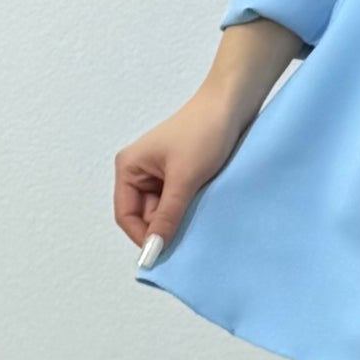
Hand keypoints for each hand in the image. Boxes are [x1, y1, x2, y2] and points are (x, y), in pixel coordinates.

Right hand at [116, 19, 306, 256]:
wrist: (233, 104)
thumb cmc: (204, 132)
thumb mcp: (184, 179)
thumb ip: (167, 216)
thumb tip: (153, 250)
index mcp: (129, 168)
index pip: (126, 216)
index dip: (143, 237)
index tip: (164, 254)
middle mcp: (140, 171)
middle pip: (146, 216)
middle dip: (164, 228)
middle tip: (188, 243)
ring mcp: (162, 173)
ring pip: (166, 210)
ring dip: (181, 219)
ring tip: (200, 223)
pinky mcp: (182, 173)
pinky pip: (180, 201)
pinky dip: (191, 209)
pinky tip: (206, 213)